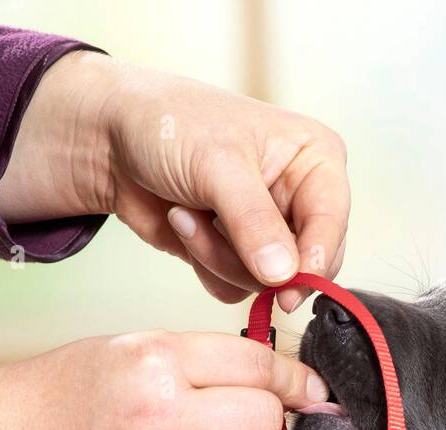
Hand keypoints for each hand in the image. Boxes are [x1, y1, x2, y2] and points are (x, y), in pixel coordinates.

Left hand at [0, 51, 348, 309]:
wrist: (111, 139)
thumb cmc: (169, 124)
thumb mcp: (217, 165)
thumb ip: (254, 222)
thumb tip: (283, 274)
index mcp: (314, 159)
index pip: (333, 222)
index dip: (314, 260)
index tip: (288, 286)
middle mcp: (300, 198)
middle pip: (307, 264)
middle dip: (254, 257)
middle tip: (217, 232)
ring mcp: (270, 231)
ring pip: (269, 282)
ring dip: (220, 257)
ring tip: (189, 214)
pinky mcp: (240, 255)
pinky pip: (238, 288)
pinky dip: (206, 265)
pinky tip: (186, 224)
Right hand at [0, 331, 329, 429]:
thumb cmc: (62, 395)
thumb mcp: (129, 350)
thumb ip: (200, 361)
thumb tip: (277, 381)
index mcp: (157, 361)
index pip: (259, 366)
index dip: (292, 379)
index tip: (306, 390)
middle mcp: (164, 414)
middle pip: (266, 419)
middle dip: (265, 422)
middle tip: (241, 425)